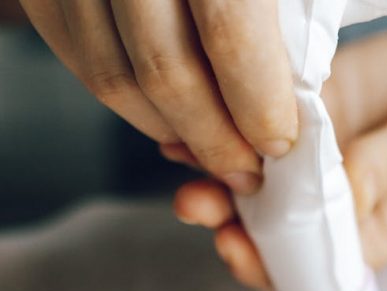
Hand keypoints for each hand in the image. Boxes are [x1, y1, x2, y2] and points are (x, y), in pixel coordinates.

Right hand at [20, 0, 297, 191]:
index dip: (259, 108)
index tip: (280, 142)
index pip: (229, 41)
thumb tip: (303, 89)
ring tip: (208, 145)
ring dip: (166, 129)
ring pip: (112, 78)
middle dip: (215, 139)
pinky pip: (76, 55)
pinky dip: (122, 96)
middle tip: (247, 170)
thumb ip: (291, 17)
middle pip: (166, 73)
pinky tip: (160, 107)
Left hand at [172, 16, 386, 288]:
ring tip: (179, 151)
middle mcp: (335, 203)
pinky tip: (199, 100)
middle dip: (225, 214)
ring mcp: (320, 155)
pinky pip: (267, 114)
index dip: (263, 264)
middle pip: (268, 222)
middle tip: (195, 198)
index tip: (232, 246)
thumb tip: (335, 192)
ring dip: (216, 164)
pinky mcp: (314, 106)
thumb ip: (385, 169)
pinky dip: (231, 111)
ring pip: (258, 169)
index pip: (306, 267)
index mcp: (366, 236)